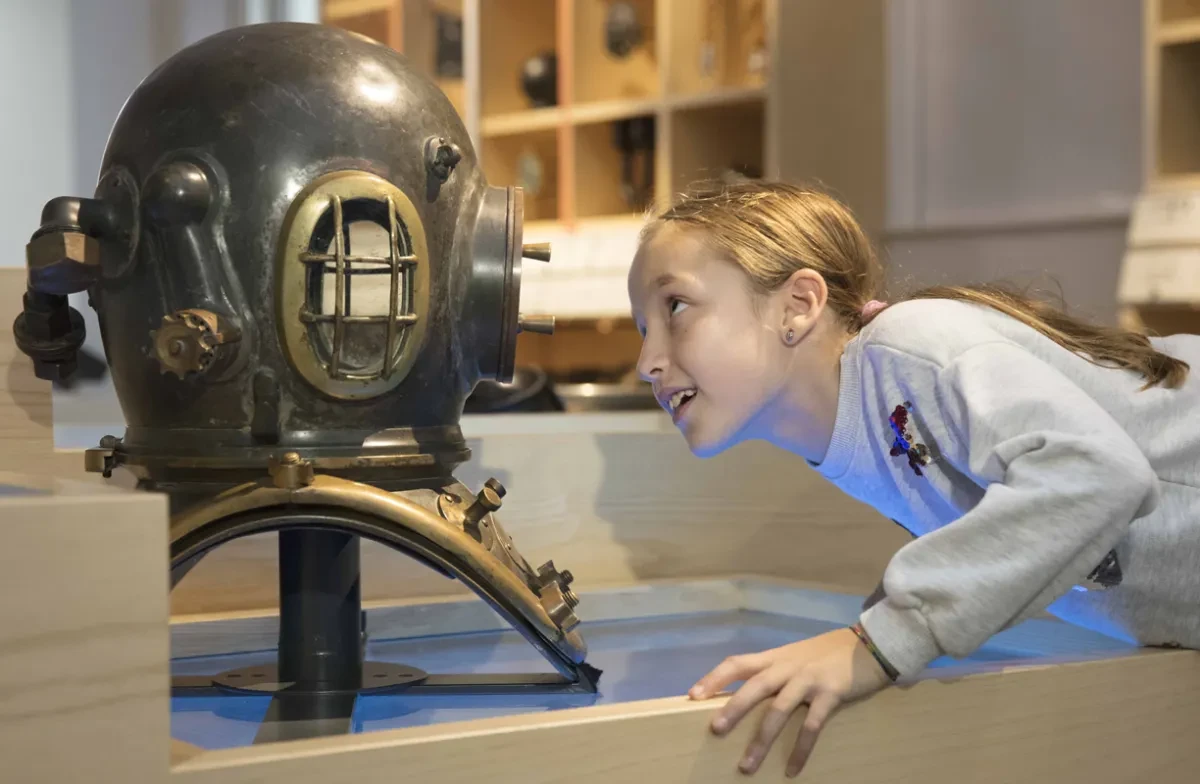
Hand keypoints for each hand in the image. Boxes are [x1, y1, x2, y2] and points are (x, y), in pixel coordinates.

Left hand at [688, 627, 891, 776]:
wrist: (869, 645)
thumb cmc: (827, 655)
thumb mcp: (796, 657)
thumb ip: (775, 671)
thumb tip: (747, 696)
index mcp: (775, 657)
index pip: (737, 663)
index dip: (714, 677)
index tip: (693, 695)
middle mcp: (788, 666)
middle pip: (754, 686)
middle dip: (733, 708)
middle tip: (715, 731)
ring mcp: (809, 679)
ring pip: (779, 710)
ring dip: (762, 740)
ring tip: (747, 766)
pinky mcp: (831, 693)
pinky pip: (812, 725)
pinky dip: (801, 749)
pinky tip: (792, 769)